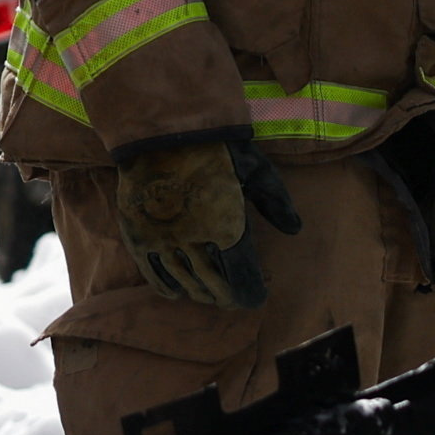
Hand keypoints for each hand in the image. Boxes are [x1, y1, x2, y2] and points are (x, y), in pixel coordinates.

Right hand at [115, 130, 294, 312]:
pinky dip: (163, 286)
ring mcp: (164, 238)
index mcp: (228, 227)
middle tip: (229, 303)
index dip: (248, 292)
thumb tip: (295, 230)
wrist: (164, 131)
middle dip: (223, 296)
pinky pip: (151, 270)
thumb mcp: (257, 170)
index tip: (254, 300)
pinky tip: (173, 295)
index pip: (240, 274)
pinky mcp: (139, 233)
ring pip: (182, 279)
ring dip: (196, 293)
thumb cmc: (217, 149)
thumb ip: (276, 202)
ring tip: (206, 299)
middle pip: (211, 282)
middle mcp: (195, 239)